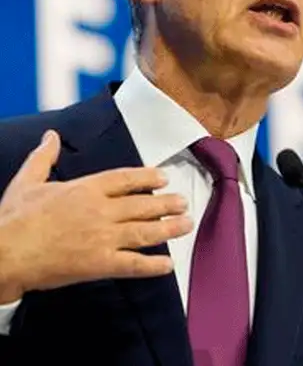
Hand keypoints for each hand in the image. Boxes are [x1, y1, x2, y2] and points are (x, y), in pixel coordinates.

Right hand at [0, 130, 193, 303]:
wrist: (4, 253)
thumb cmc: (13, 219)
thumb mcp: (27, 182)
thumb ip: (43, 158)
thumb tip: (50, 135)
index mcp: (85, 189)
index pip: (125, 179)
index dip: (148, 177)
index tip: (163, 177)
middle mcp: (100, 211)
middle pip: (143, 205)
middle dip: (167, 203)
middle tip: (183, 202)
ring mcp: (103, 238)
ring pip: (145, 231)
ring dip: (170, 228)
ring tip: (186, 224)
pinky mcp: (99, 264)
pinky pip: (134, 264)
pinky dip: (153, 265)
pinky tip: (169, 265)